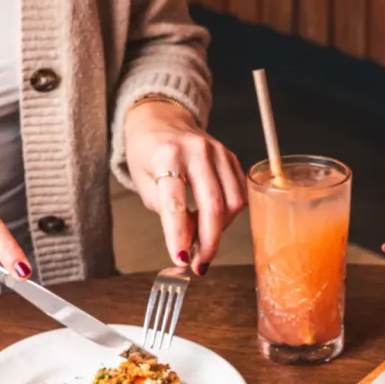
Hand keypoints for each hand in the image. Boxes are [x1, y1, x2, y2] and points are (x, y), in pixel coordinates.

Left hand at [124, 100, 246, 274]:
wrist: (161, 120)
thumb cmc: (148, 152)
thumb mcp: (145, 183)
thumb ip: (167, 213)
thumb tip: (190, 242)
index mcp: (167, 156)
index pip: (176, 203)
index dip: (179, 235)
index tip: (181, 259)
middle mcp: (197, 151)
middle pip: (213, 204)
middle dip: (209, 240)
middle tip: (200, 263)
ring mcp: (219, 152)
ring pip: (232, 202)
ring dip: (219, 229)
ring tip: (203, 240)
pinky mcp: (231, 158)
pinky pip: (239, 194)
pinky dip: (228, 215)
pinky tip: (212, 220)